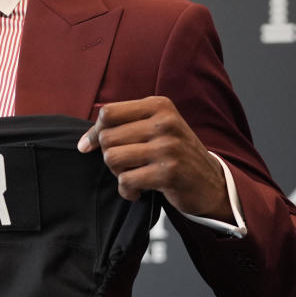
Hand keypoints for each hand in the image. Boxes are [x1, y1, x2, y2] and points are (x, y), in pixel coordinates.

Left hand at [77, 96, 231, 220]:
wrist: (212, 182)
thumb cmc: (175, 153)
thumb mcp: (156, 128)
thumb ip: (123, 126)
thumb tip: (84, 143)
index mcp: (159, 105)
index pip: (108, 113)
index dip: (94, 132)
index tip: (90, 146)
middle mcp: (165, 122)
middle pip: (107, 138)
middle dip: (109, 156)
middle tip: (125, 166)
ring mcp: (168, 147)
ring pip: (113, 158)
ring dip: (117, 173)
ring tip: (132, 176)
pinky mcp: (169, 173)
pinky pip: (126, 181)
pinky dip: (127, 190)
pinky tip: (138, 191)